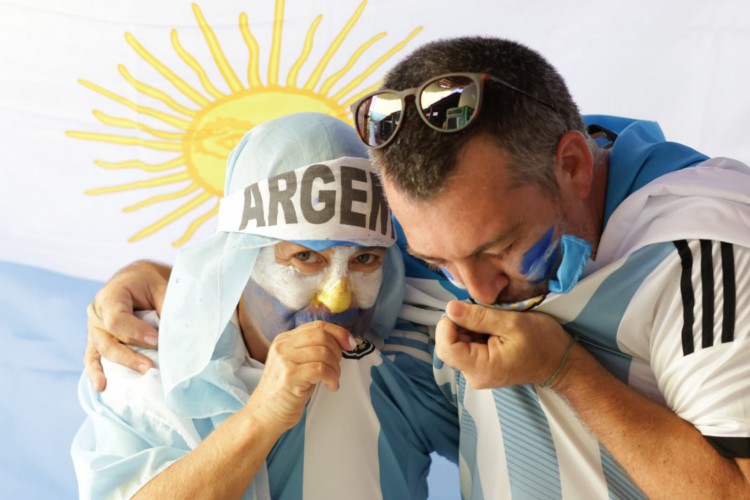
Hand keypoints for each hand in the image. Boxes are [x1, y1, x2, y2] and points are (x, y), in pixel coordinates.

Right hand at [85, 260, 169, 390]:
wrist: (140, 278)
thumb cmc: (151, 282)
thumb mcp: (162, 287)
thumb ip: (167, 308)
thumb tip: (176, 336)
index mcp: (111, 294)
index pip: (117, 318)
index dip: (135, 332)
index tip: (156, 340)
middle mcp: (97, 312)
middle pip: (108, 339)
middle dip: (130, 356)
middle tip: (150, 367)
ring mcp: (95, 328)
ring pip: (102, 351)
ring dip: (121, 366)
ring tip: (136, 377)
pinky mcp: (98, 340)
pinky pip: (93, 357)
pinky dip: (96, 372)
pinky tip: (102, 387)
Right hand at [245, 321, 354, 432]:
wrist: (264, 416)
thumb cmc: (284, 392)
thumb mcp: (297, 364)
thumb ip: (312, 350)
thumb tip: (341, 342)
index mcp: (284, 339)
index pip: (317, 326)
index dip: (338, 333)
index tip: (350, 344)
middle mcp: (283, 346)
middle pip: (322, 336)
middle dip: (337, 352)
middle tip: (336, 368)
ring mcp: (284, 360)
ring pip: (323, 352)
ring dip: (335, 368)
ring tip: (332, 380)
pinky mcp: (289, 376)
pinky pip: (321, 369)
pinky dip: (332, 378)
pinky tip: (330, 387)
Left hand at [435, 300, 571, 388]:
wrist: (561, 362)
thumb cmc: (542, 342)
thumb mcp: (512, 322)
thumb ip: (479, 317)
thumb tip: (450, 308)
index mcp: (481, 368)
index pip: (445, 347)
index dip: (448, 325)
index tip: (466, 310)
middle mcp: (473, 376)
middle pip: (449, 345)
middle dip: (461, 324)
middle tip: (485, 313)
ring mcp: (477, 373)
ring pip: (458, 343)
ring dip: (470, 326)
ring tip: (494, 321)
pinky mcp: (481, 367)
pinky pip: (468, 346)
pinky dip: (476, 332)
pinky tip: (494, 328)